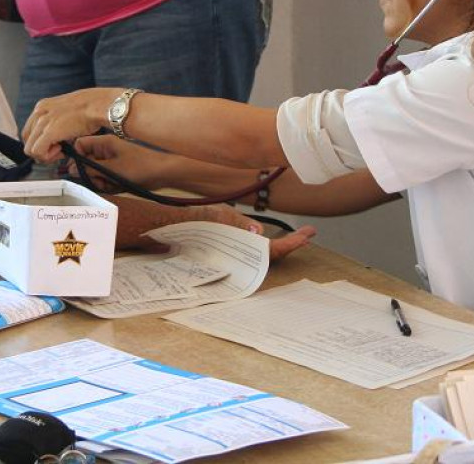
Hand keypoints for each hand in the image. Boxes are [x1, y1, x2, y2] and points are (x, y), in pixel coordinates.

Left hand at [22, 87, 119, 162]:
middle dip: (42, 150)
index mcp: (42, 106)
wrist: (98, 105)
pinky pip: (37, 152)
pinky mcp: (48, 132)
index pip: (30, 131)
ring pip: (29, 149)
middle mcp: (39, 112)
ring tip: (61, 150)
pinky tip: (61, 151)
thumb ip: (56, 122)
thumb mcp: (67, 112)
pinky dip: (47, 156)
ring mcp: (42, 122)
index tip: (55, 144)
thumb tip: (55, 138)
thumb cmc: (91, 108)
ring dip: (45, 154)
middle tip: (58, 150)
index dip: (41, 142)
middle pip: (27, 141)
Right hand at [73, 135, 172, 191]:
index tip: (80, 170)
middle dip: (90, 174)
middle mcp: (105, 150)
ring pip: (95, 173)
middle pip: (86, 162)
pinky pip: (106, 179)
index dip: (76, 157)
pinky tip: (118, 187)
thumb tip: (71, 169)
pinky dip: (109, 185)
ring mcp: (112, 161)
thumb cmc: (139, 167)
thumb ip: (90, 169)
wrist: (164, 174)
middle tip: (101, 180)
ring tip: (112, 184)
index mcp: (103, 143)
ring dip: (100, 182)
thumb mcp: (112, 169)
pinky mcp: (118, 172)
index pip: (80, 145)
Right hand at [181, 205, 316, 262]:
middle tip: (308, 234)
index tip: (307, 236)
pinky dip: (262, 246)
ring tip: (297, 237)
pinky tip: (268, 241)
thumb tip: (259, 233)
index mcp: (236, 246)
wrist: (165, 228)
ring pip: (261, 255)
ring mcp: (232, 254)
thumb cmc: (189, 223)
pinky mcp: (226, 251)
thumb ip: (236, 224)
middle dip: (290, 244)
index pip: (270, 250)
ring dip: (279, 246)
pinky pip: (249, 252)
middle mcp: (236, 254)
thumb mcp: (215, 216)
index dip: (291, 244)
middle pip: (270, 255)